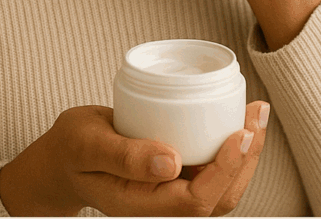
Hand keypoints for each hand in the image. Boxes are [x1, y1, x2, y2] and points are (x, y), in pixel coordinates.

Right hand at [0, 100, 269, 215]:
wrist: (62, 158)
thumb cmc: (72, 148)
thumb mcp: (88, 145)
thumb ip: (124, 156)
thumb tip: (170, 162)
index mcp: (141, 205)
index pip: (196, 201)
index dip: (224, 171)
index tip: (240, 133)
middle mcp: (161, 206)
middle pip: (218, 198)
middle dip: (246, 159)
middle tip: (258, 114)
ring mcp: (168, 195)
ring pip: (220, 187)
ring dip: (244, 153)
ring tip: (256, 113)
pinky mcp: (173, 179)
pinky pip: (209, 172)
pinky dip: (229, 148)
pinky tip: (238, 120)